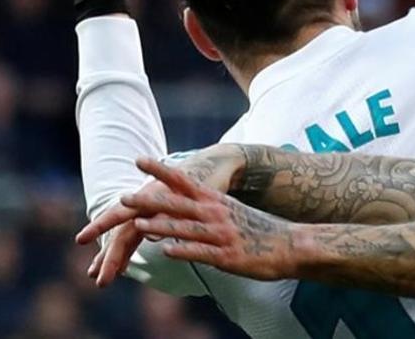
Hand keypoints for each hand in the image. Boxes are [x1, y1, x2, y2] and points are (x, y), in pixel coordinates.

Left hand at [92, 158, 296, 283]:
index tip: (138, 159)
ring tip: (138, 226)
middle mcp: (216, 212)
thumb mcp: (231, 211)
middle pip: (177, 204)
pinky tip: (166, 252)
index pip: (182, 180)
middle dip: (149, 201)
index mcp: (215, 200)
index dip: (159, 169)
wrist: (290, 244)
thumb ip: (207, 207)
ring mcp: (221, 234)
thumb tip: (185, 203)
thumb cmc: (258, 229)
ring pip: (185, 228)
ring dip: (160, 226)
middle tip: (124, 196)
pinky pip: (200, 252)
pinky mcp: (227, 255)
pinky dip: (182, 250)